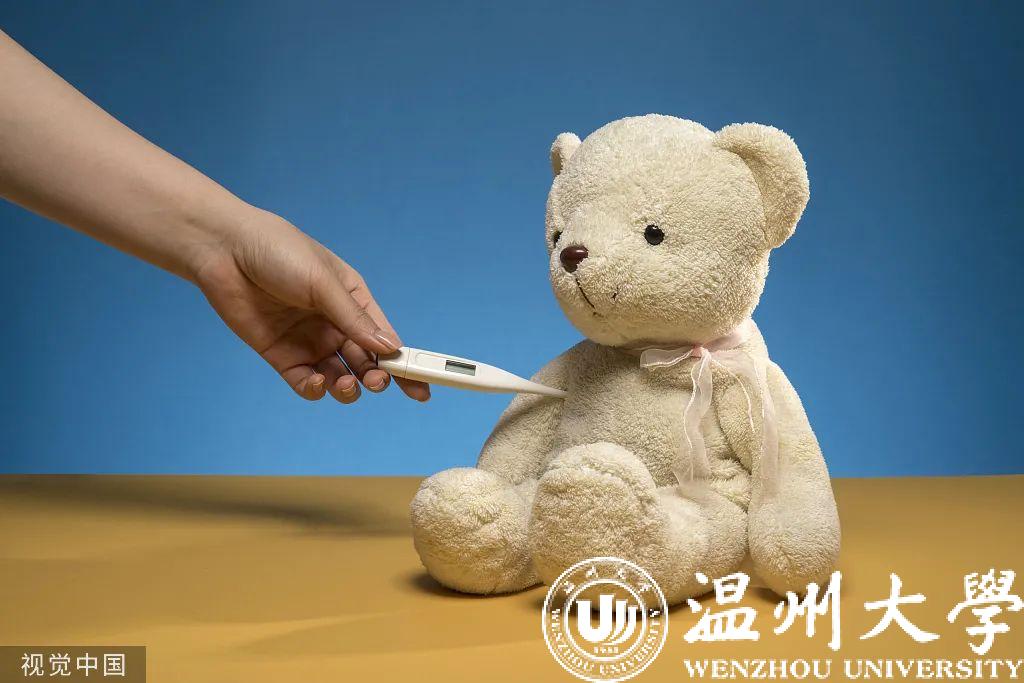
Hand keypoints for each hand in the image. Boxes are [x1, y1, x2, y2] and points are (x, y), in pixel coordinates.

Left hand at [191, 208, 429, 402]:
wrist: (223, 249)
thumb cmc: (278, 251)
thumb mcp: (323, 282)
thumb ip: (354, 318)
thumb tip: (390, 349)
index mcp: (353, 300)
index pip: (386, 338)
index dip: (406, 363)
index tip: (422, 386)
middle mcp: (334, 324)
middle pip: (366, 363)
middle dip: (378, 378)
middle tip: (377, 381)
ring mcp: (309, 341)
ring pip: (340, 378)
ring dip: (349, 388)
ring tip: (346, 385)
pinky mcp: (281, 355)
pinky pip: (306, 383)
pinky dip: (316, 389)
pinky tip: (317, 382)